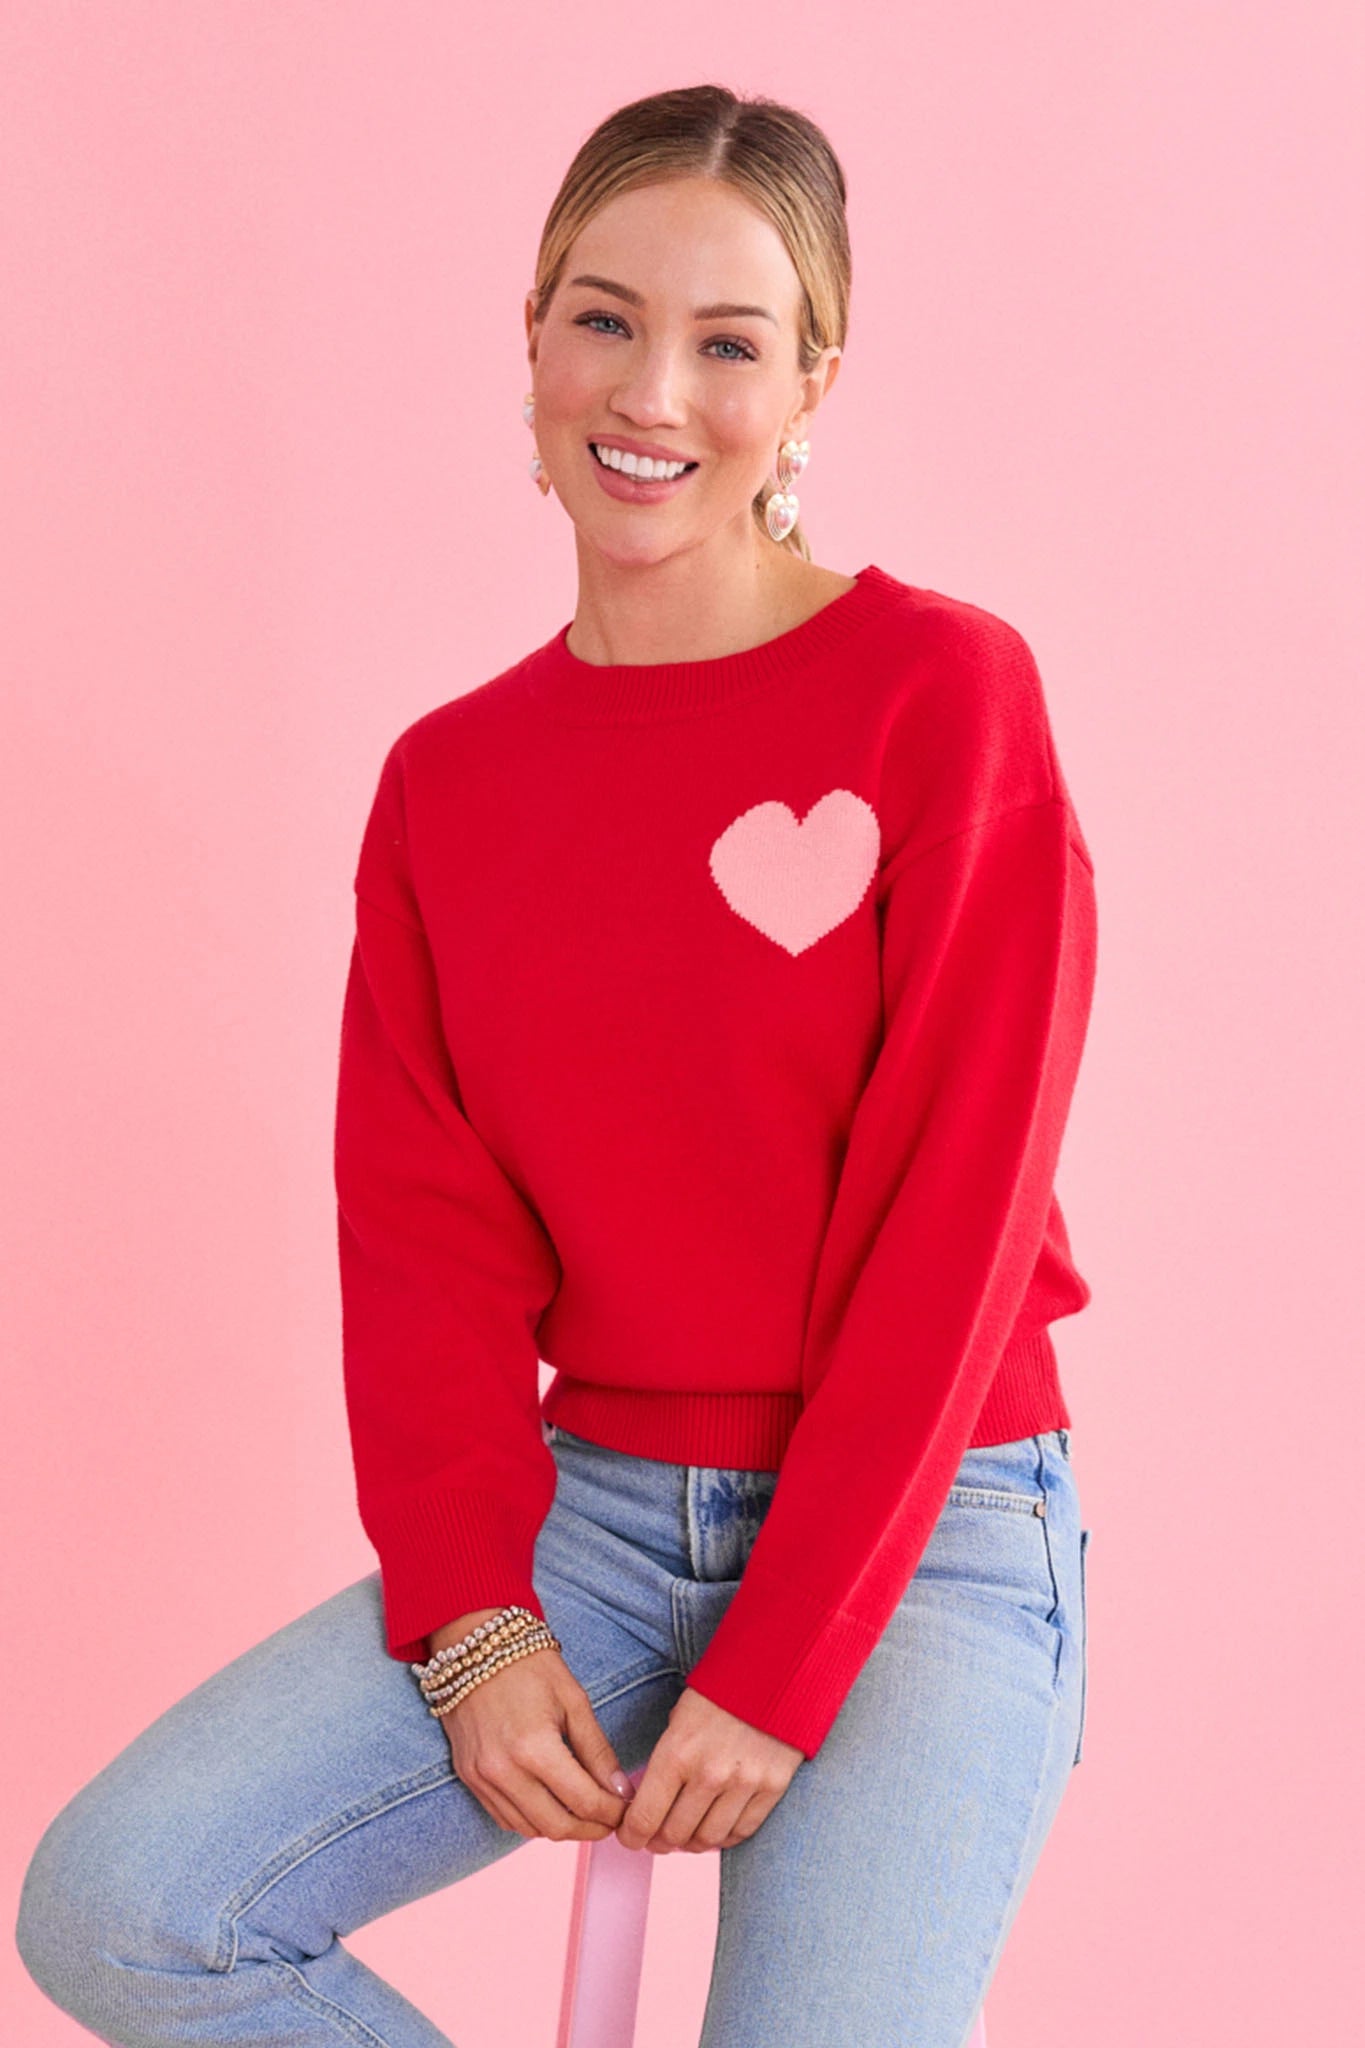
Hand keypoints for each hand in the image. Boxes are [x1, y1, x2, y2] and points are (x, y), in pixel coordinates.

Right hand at [431, 1611, 634, 1842]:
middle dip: (592, 1828)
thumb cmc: (529, 1666)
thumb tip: (621, 1791)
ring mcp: (482, 1778)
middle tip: (612, 1819)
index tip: (628, 1810)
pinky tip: (552, 1806)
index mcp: (534, 1748)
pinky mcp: (468, 1778)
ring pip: (530, 1829)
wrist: (475, 1647)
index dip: (613, 1813)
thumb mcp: (574, 1700)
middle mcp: (504, 1771)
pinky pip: (505, 1819)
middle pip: (557, 1826)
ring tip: (585, 1813)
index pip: (584, 1802)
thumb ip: (598, 1750)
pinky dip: (532, 1821)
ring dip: (563, 1828)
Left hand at [614, 1686, 804, 1853]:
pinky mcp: (773, 1787)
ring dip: (691, 1843)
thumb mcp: (679, 1719)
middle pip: (674, 1835)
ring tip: (686, 1834)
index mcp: (677, 1752)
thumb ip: (665, 1762)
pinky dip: (724, 1837)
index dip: (632, 1836)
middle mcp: (709, 1774)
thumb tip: (649, 1803)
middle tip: (656, 1837)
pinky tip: (715, 1828)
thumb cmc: (719, 1691)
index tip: (630, 1837)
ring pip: (708, 1839)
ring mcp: (744, 1784)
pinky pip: (742, 1832)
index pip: (644, 1818)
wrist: (774, 1670)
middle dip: (659, 1841)